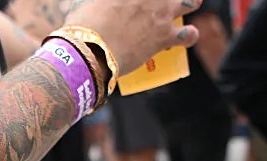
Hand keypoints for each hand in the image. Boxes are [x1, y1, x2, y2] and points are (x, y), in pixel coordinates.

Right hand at [65, 0, 200, 75]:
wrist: (90, 50)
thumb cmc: (82, 26)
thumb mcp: (81, 5)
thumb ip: (84, 2)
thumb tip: (75, 4)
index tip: (136, 4)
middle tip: (162, 3)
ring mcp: (161, 12)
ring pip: (191, 1)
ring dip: (190, 3)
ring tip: (186, 6)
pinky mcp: (164, 36)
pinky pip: (189, 34)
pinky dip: (190, 34)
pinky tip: (188, 34)